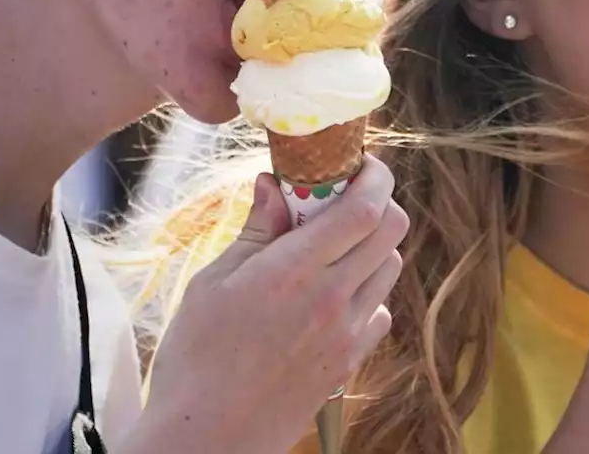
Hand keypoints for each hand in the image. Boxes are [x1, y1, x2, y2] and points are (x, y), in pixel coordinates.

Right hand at [128, 154, 408, 453]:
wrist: (207, 440)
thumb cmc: (195, 359)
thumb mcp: (213, 282)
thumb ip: (257, 229)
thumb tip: (273, 183)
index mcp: (296, 270)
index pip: (366, 208)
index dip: (375, 176)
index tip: (362, 163)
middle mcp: (333, 299)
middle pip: (392, 231)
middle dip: (377, 203)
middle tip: (344, 199)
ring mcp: (348, 334)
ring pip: (390, 268)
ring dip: (371, 246)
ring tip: (332, 247)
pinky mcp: (350, 363)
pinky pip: (380, 312)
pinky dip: (367, 292)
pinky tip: (331, 295)